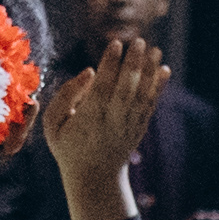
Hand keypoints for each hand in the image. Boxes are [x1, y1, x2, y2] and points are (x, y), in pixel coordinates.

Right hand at [42, 35, 168, 219]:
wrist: (94, 178)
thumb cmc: (69, 146)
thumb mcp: (54, 124)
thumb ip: (66, 95)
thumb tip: (89, 72)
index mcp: (89, 117)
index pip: (102, 86)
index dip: (110, 64)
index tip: (116, 43)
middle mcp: (112, 120)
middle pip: (126, 87)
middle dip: (134, 63)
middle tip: (139, 41)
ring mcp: (128, 124)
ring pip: (142, 94)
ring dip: (150, 71)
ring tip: (155, 49)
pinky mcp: (139, 127)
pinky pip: (151, 104)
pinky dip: (159, 87)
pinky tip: (164, 69)